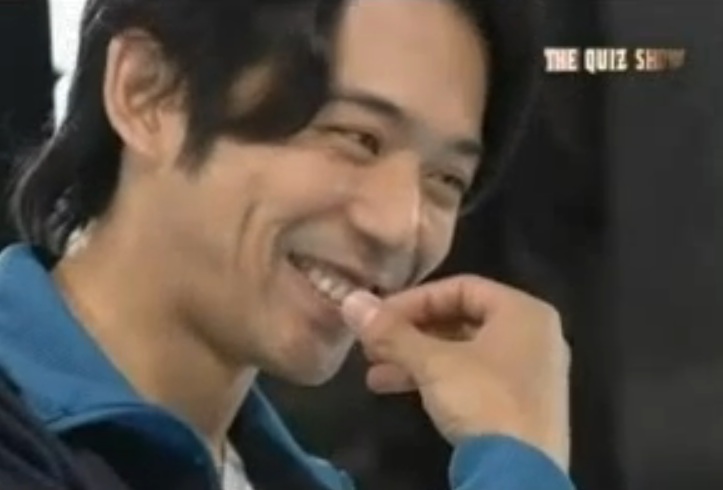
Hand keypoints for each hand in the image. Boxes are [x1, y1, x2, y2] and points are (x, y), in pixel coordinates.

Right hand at [341, 274, 570, 469]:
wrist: (521, 476)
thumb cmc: (483, 400)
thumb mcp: (432, 363)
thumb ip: (392, 332)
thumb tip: (351, 301)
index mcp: (523, 312)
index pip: (461, 287)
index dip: (415, 300)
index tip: (379, 318)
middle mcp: (534, 335)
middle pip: (460, 321)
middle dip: (410, 335)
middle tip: (372, 347)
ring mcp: (530, 372)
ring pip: (463, 353)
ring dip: (416, 361)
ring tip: (374, 377)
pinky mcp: (522, 405)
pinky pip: (474, 378)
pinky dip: (438, 380)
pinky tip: (400, 392)